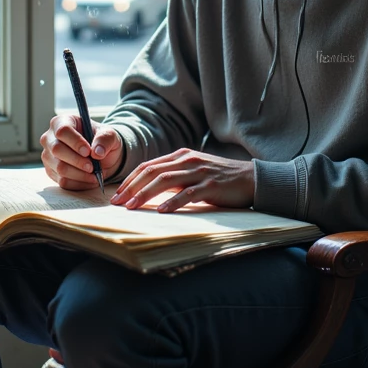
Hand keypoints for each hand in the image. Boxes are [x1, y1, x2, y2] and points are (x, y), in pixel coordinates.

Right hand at [40, 114, 123, 189]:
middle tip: (92, 166)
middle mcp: (50, 138)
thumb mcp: (109, 135)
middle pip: (57, 149)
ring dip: (80, 174)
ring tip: (94, 173)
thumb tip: (97, 152)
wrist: (101, 157)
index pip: (62, 131)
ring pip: (59, 168)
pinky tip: (89, 179)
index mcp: (61, 122)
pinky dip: (79, 183)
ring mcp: (48, 156)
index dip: (75, 142)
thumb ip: (105, 139)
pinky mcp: (51, 172)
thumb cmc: (101, 141)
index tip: (89, 151)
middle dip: (77, 161)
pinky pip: (63, 181)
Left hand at [110, 149, 255, 213]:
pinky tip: (162, 211)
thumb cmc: (219, 178)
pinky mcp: (211, 185)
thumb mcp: (193, 172)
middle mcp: (187, 160)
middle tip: (117, 202)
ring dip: (145, 194)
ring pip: (165, 181)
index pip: (148, 166)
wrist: (250, 178)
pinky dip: (173, 202)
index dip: (130, 180)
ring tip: (132, 206)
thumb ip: (174, 177)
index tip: (117, 194)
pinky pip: (188, 194)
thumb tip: (148, 192)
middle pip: (152, 172)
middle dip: (131, 187)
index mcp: (180, 156)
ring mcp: (199, 171)